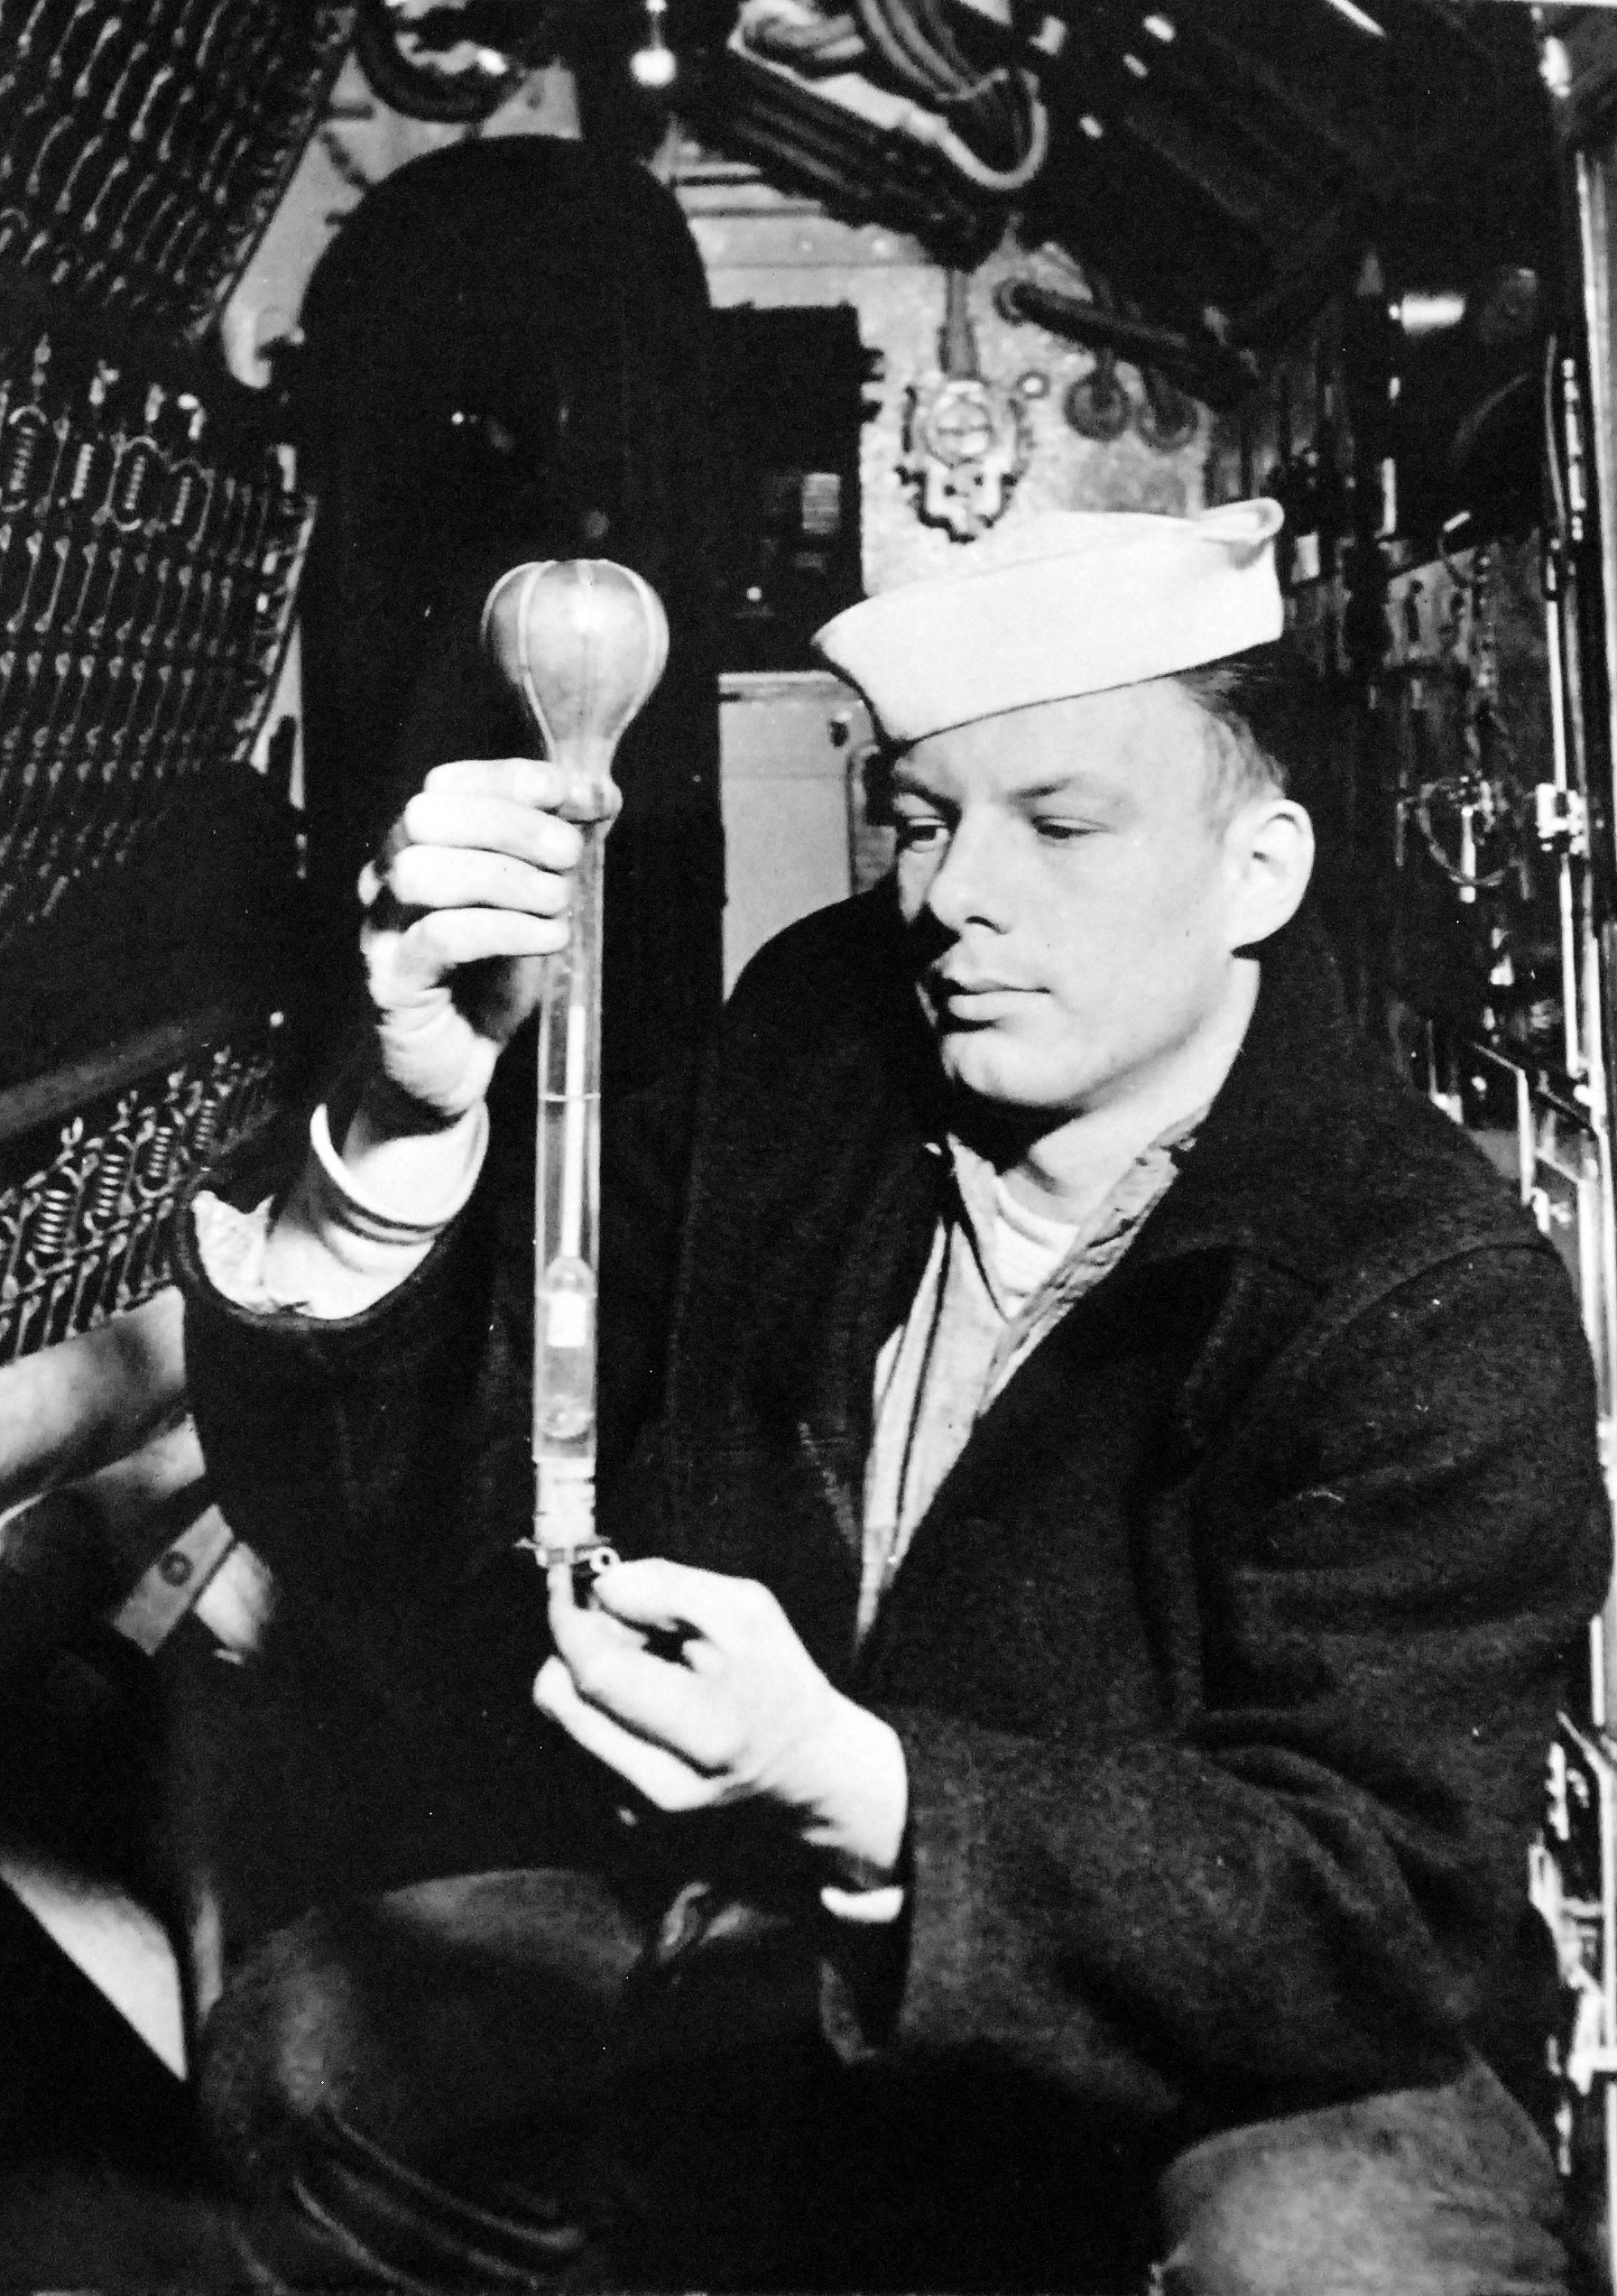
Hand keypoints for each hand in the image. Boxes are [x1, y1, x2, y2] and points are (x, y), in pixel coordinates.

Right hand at [357, 756, 592, 1123]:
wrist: (453, 1066)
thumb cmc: (489, 980)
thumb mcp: (530, 906)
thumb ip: (554, 851)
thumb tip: (598, 795)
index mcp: (419, 849)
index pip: (447, 784)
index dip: (511, 779)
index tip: (572, 796)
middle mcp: (386, 877)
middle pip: (426, 814)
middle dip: (509, 824)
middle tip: (568, 856)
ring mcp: (382, 928)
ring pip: (422, 871)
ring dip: (506, 879)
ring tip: (556, 904)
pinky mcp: (392, 981)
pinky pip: (438, 937)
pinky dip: (504, 929)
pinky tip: (547, 938)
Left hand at [534, 1559, 906, 1887]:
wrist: (804, 1768)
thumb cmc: (779, 1682)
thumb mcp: (747, 1613)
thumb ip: (670, 1589)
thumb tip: (598, 1588)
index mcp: (707, 1734)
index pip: (598, 1676)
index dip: (569, 1622)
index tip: (563, 1580)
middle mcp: (662, 1787)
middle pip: (560, 1699)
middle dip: (579, 1644)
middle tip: (627, 1625)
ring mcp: (639, 1814)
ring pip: (564, 1717)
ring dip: (589, 1676)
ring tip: (650, 1668)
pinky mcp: (623, 1820)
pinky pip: (581, 1740)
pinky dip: (601, 1708)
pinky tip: (650, 1705)